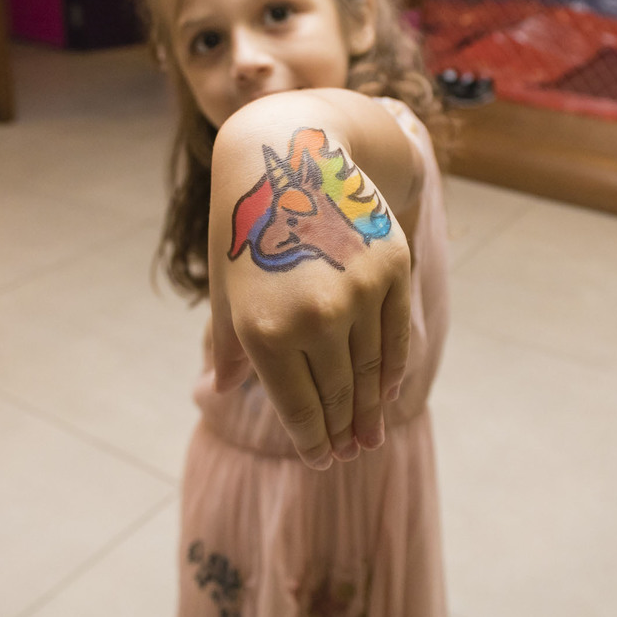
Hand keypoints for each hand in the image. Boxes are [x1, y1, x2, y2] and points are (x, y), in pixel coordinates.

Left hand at [207, 125, 411, 469]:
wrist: (288, 157)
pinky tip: (389, 390)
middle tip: (351, 453)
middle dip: (343, 429)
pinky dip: (394, 368)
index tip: (320, 459)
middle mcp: (314, 316)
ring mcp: (358, 292)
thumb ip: (231, 344)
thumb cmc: (246, 228)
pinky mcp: (391, 268)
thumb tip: (219, 392)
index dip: (311, 438)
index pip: (298, 404)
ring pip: (372, 369)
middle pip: (337, 393)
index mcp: (263, 328)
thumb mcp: (226, 287)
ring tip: (371, 435)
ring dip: (372, 408)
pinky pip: (396, 334)